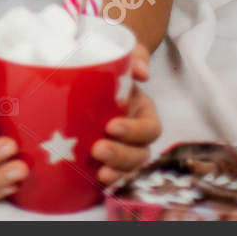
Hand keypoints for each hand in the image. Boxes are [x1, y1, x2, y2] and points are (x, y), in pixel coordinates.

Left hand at [92, 43, 160, 184]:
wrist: (86, 68)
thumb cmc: (110, 63)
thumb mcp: (124, 54)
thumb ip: (135, 56)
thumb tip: (142, 71)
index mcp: (142, 110)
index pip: (150, 128)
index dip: (135, 131)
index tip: (112, 126)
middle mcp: (134, 133)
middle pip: (140, 153)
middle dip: (122, 155)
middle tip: (98, 150)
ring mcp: (120, 147)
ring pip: (128, 168)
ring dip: (117, 172)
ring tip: (100, 172)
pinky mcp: (103, 157)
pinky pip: (111, 173)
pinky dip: (107, 180)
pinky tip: (95, 181)